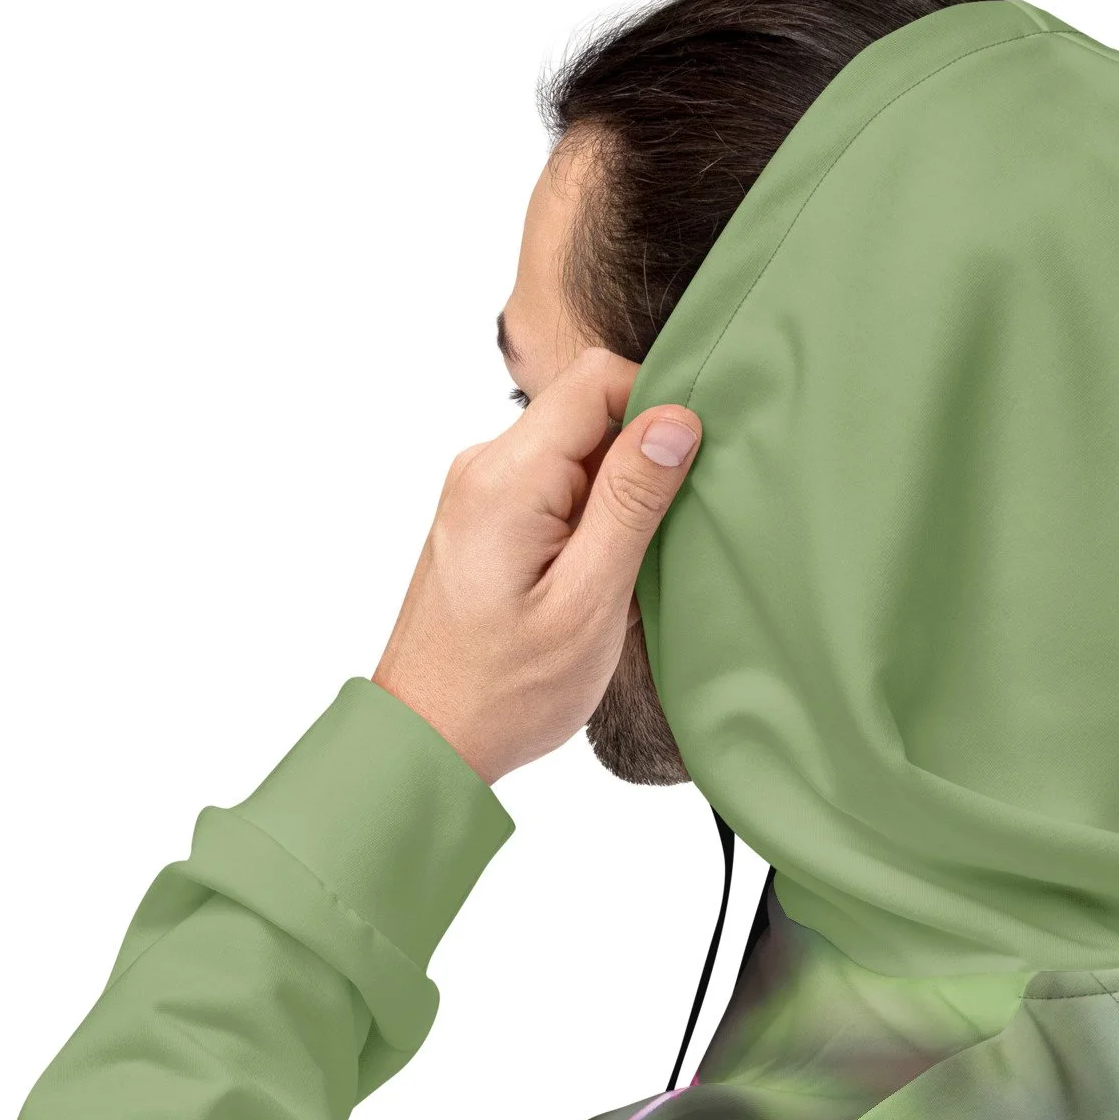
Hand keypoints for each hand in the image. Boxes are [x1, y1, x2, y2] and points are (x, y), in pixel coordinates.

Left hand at [372, 349, 700, 783]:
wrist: (428, 740)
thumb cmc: (503, 690)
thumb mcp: (588, 601)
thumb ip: (631, 503)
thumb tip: (675, 418)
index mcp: (506, 478)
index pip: (596, 379)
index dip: (657, 405)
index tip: (690, 466)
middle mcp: (484, 468)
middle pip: (587, 412)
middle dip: (639, 461)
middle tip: (660, 539)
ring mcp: (480, 493)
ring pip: (576, 453)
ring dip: (617, 499)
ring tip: (623, 573)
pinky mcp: (486, 520)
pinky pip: (555, 488)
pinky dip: (591, 521)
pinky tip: (596, 579)